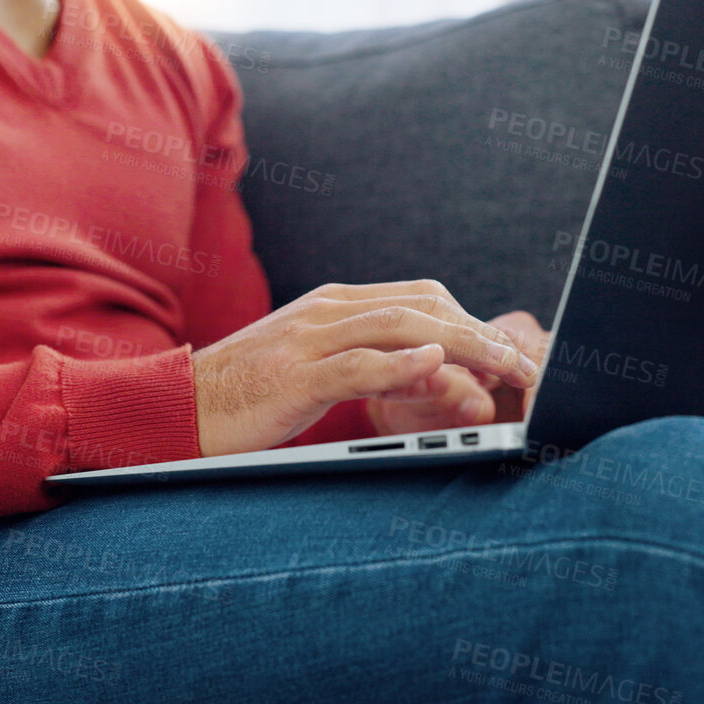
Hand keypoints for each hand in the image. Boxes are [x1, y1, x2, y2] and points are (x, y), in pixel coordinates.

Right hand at [189, 280, 543, 457]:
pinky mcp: (295, 374)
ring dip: (463, 346)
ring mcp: (310, 338)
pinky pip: (357, 363)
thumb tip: (444, 376)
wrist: (177, 406)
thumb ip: (378, 368)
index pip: (422, 298)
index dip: (473, 321)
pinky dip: (402, 364)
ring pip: (402, 327)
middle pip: (424, 305)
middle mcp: (328, 310)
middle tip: (525, 366)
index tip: (512, 355)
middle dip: (482, 333)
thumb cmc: (248, 396)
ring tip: (505, 368)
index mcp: (336, 304)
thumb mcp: (320, 373)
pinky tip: (436, 365)